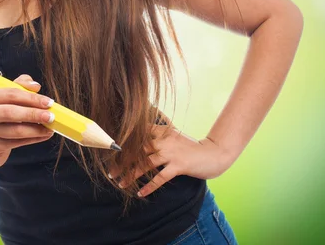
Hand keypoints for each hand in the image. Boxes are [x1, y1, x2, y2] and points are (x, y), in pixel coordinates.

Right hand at [0, 74, 55, 168]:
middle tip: (51, 116)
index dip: (32, 98)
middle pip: (11, 113)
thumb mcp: (5, 97)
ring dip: (36, 130)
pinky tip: (42, 136)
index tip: (49, 102)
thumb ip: (20, 86)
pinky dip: (32, 139)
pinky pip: (16, 143)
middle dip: (34, 114)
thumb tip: (35, 86)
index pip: (11, 94)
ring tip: (50, 128)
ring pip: (15, 131)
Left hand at [108, 124, 232, 197]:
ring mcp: (172, 153)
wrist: (214, 153)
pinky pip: (160, 177)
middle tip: (111, 170)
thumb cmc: (192, 146)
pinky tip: (141, 193)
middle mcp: (165, 140)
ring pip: (146, 163)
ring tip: (120, 183)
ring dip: (131, 174)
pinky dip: (149, 186)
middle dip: (123, 160)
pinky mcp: (179, 166)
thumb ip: (160, 134)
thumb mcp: (175, 135)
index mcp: (163, 130)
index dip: (125, 141)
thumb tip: (142, 136)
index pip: (140, 133)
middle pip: (138, 149)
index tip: (112, 149)